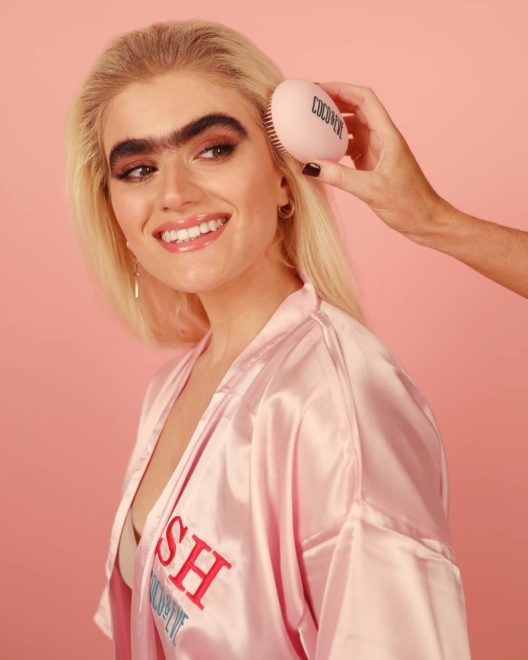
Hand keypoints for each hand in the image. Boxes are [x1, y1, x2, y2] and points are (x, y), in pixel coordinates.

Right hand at [304, 82, 446, 240]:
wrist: (426, 220)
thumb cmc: (409, 204)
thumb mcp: (371, 190)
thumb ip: (339, 177)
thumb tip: (310, 166)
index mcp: (387, 135)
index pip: (364, 100)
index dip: (341, 89)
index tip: (318, 89)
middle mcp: (383, 138)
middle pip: (356, 108)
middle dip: (333, 102)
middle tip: (308, 103)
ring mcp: (377, 150)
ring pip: (352, 127)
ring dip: (332, 124)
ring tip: (310, 124)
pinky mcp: (373, 164)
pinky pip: (351, 146)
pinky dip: (335, 145)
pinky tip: (321, 150)